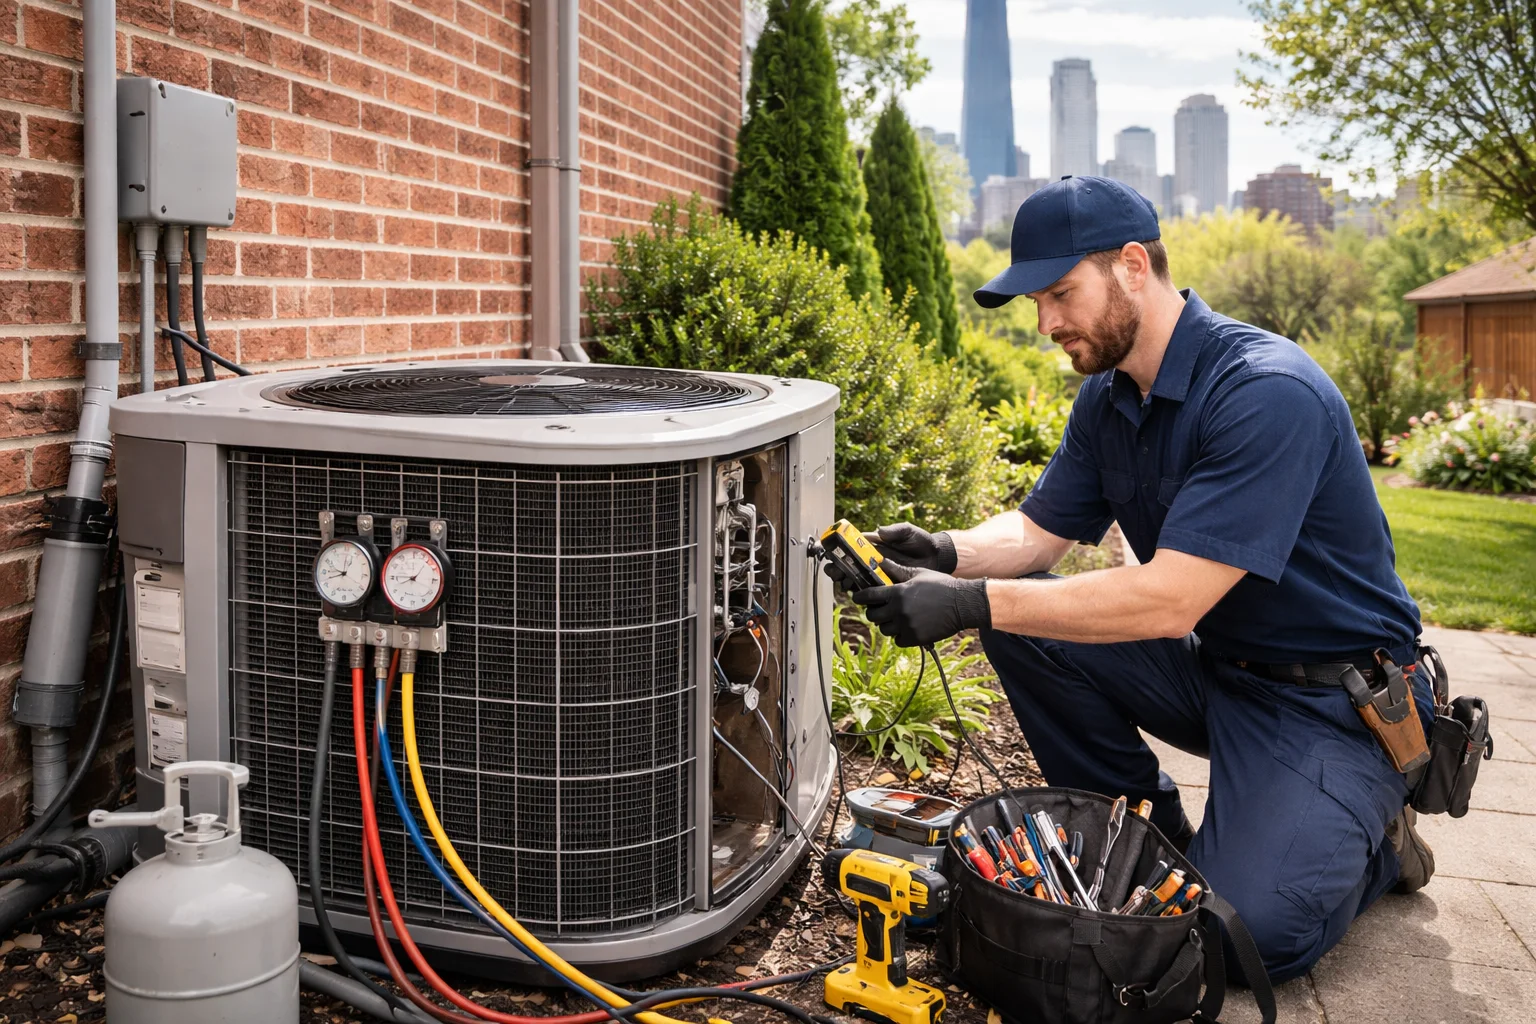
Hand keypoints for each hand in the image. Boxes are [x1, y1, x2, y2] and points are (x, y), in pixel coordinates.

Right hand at [822, 522, 956, 593]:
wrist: (937, 558)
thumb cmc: (921, 542)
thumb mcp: (909, 532)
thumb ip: (895, 531)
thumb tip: (879, 531)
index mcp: (874, 546)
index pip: (851, 549)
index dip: (839, 553)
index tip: (833, 556)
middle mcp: (873, 561)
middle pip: (849, 566)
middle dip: (839, 570)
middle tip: (837, 573)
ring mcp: (879, 574)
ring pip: (857, 580)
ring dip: (848, 583)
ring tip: (847, 584)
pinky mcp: (887, 586)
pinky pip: (872, 591)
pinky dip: (864, 594)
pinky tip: (860, 594)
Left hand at [851, 564, 990, 647]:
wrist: (963, 603)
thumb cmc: (941, 585)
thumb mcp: (919, 573)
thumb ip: (897, 570)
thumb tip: (880, 562)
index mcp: (898, 592)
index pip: (868, 596)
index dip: (859, 597)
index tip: (857, 597)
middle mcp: (900, 611)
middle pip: (872, 616)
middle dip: (873, 612)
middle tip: (879, 609)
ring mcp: (907, 626)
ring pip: (884, 629)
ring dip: (887, 624)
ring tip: (896, 617)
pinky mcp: (916, 638)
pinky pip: (898, 640)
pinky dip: (900, 635)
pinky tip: (908, 626)